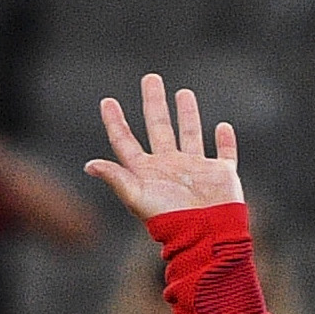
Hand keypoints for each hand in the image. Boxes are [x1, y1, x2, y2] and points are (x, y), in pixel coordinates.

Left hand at [82, 74, 240, 219]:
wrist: (206, 235)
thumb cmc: (169, 220)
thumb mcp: (137, 197)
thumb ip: (116, 178)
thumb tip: (88, 165)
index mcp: (147, 171)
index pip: (125, 142)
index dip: (115, 122)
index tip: (107, 101)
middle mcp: (170, 167)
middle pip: (159, 127)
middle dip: (154, 103)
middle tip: (150, 78)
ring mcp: (197, 170)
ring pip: (191, 134)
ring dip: (187, 114)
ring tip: (183, 93)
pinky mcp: (222, 174)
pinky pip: (225, 153)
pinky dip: (225, 140)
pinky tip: (222, 127)